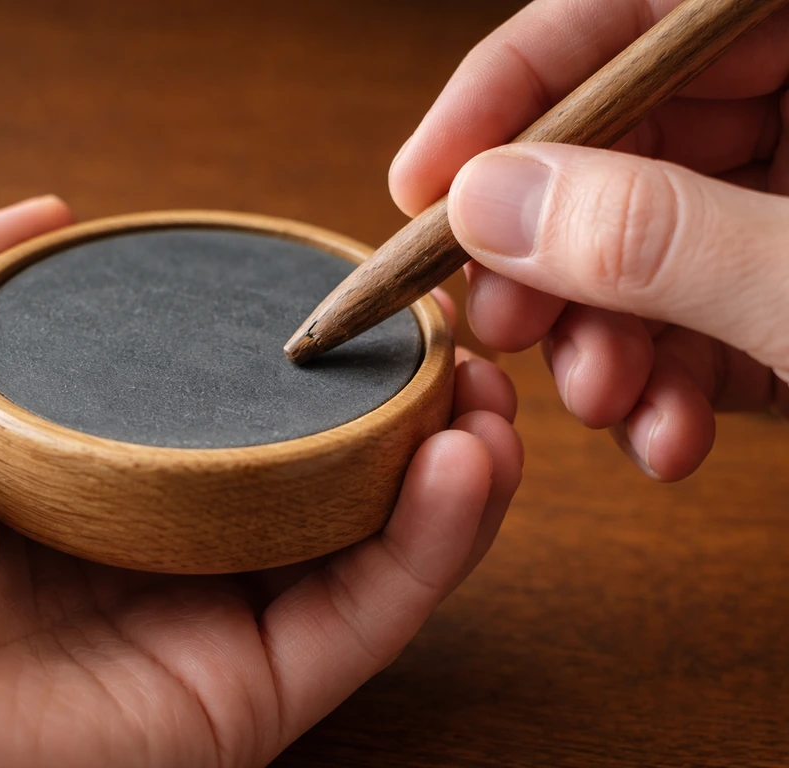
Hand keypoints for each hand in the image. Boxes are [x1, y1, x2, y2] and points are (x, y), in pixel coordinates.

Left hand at [0, 197, 520, 766]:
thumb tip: (47, 206)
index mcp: (82, 468)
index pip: (225, 402)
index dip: (305, 348)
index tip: (364, 295)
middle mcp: (153, 545)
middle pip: (314, 472)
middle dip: (401, 406)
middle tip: (456, 344)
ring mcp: (204, 626)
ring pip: (363, 544)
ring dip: (446, 468)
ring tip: (488, 398)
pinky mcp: (241, 698)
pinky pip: (362, 616)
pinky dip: (434, 547)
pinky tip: (470, 465)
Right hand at [390, 0, 788, 481]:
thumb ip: (654, 233)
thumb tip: (486, 206)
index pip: (622, 15)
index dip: (507, 89)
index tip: (421, 183)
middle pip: (611, 147)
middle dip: (549, 257)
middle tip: (508, 322)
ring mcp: (781, 207)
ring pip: (634, 249)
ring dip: (597, 341)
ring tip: (603, 400)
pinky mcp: (779, 294)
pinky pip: (688, 319)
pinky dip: (662, 388)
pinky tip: (665, 436)